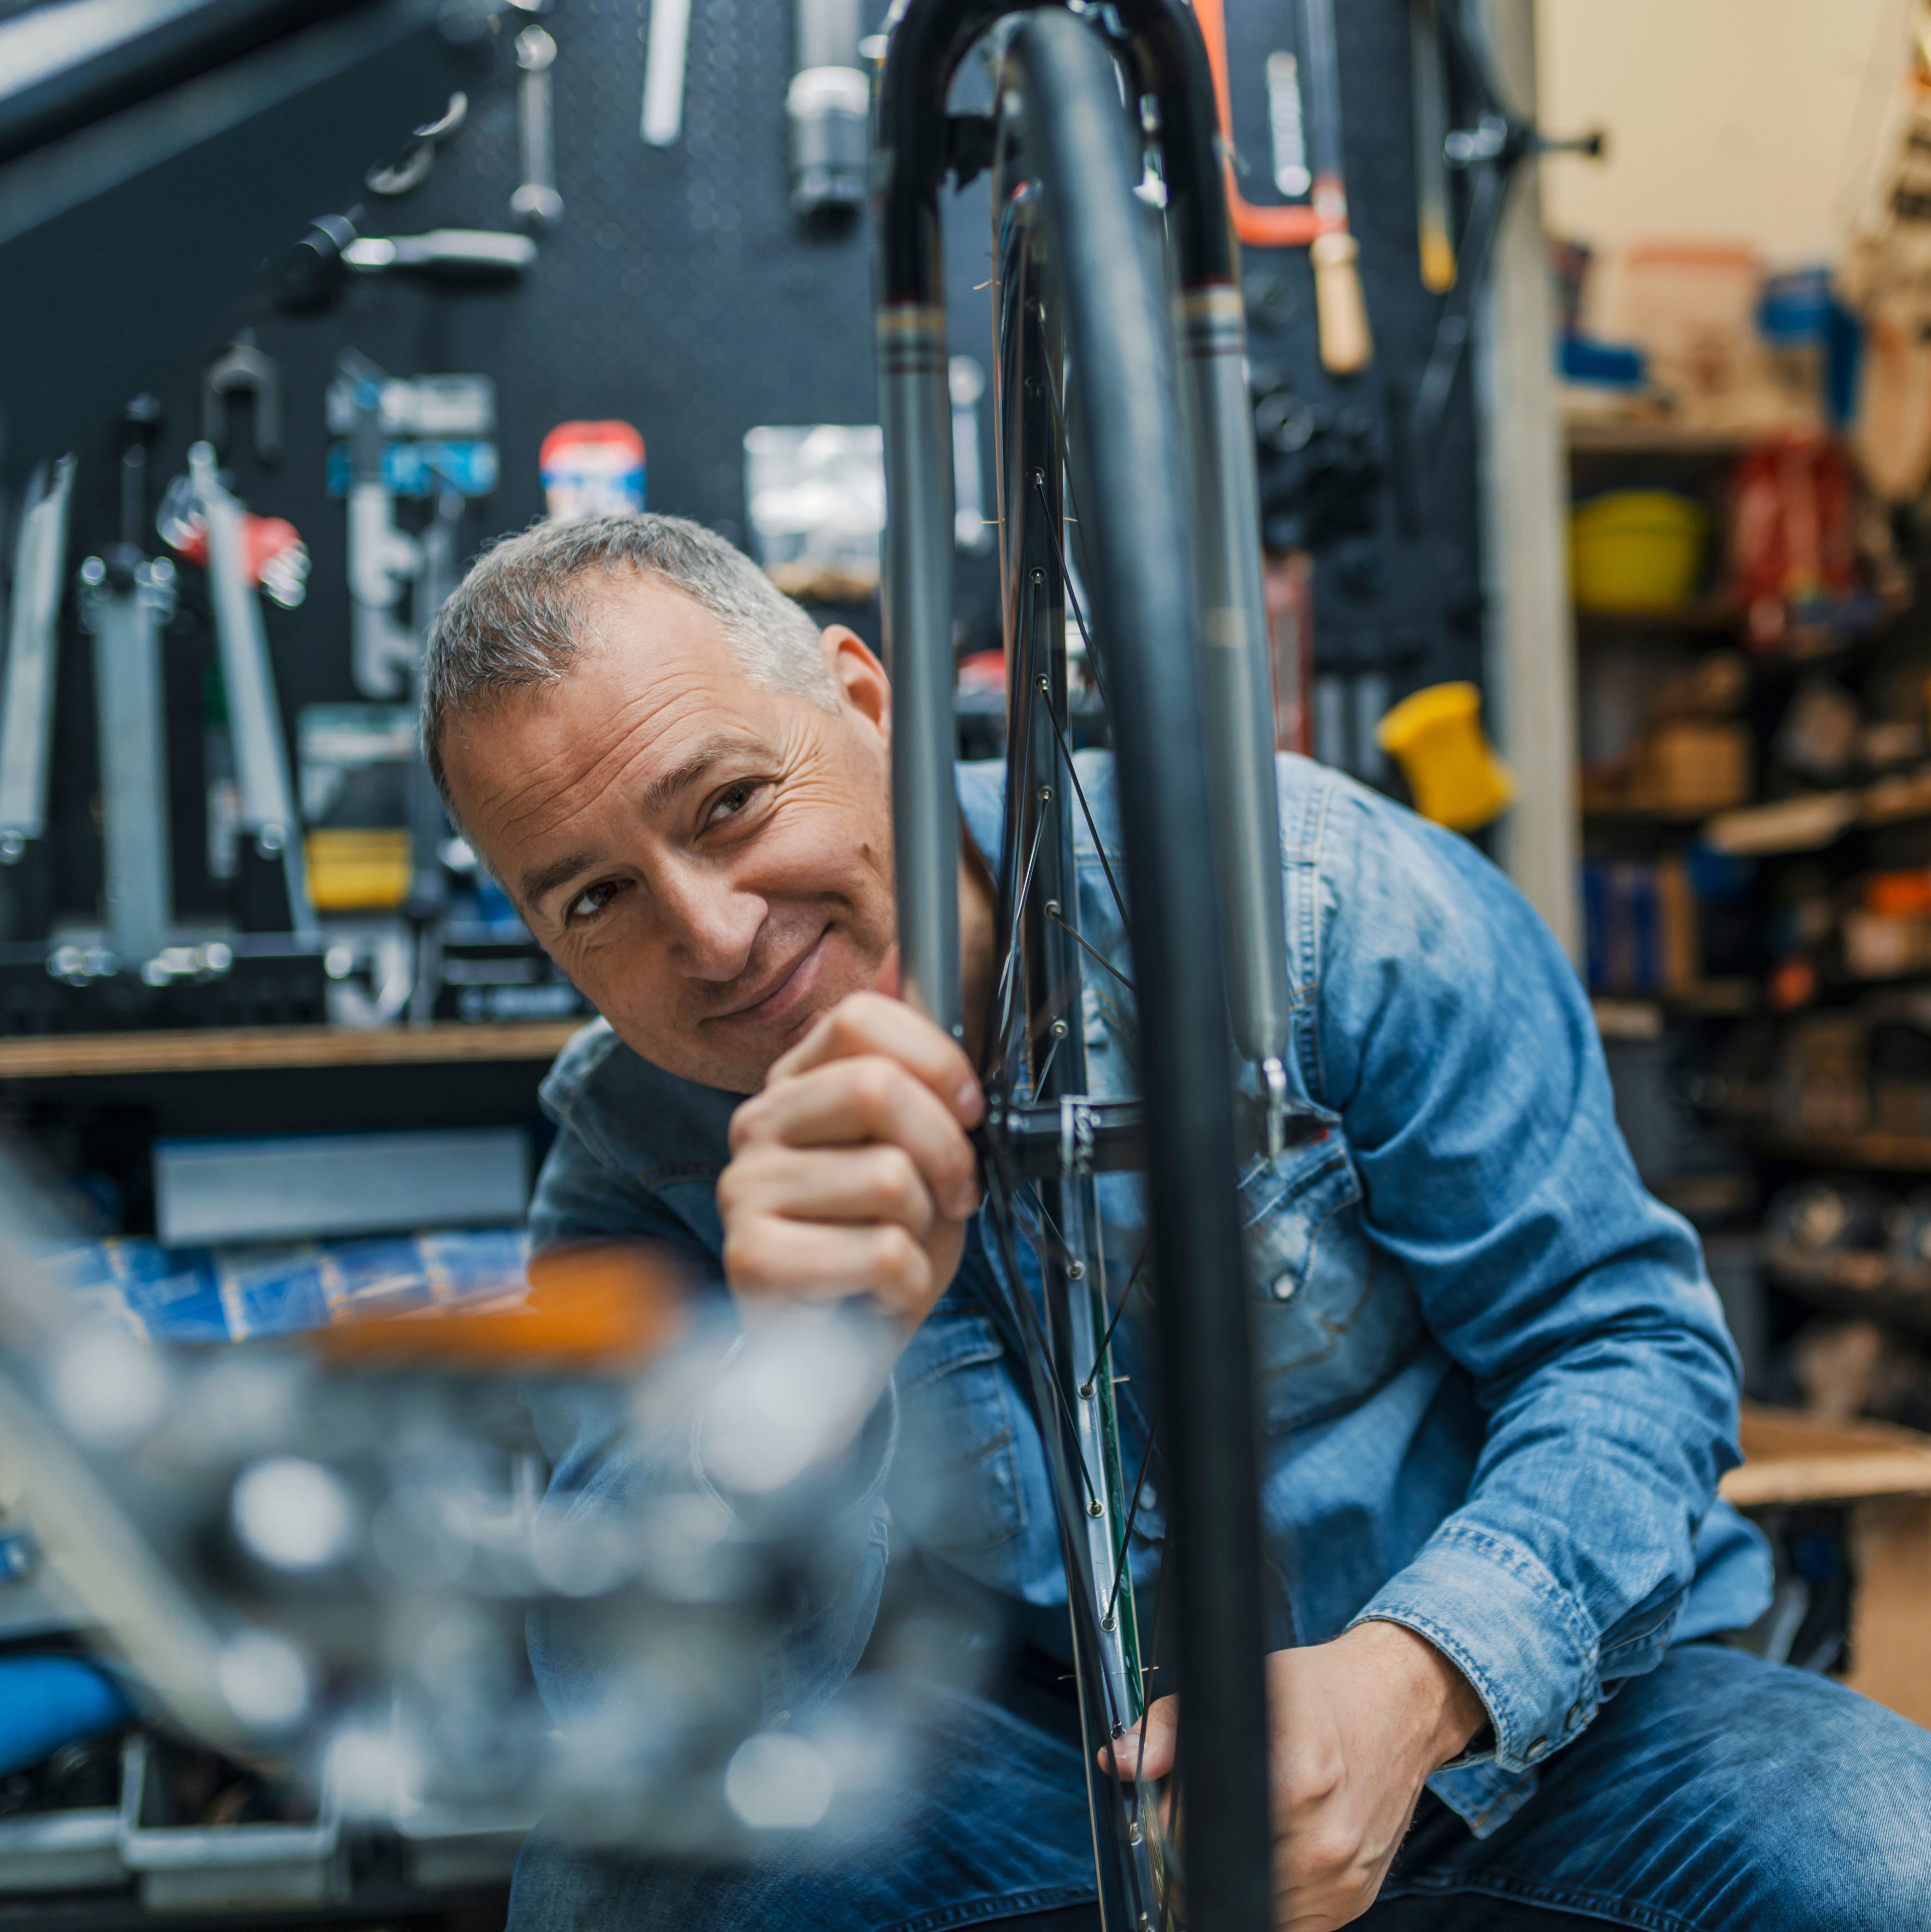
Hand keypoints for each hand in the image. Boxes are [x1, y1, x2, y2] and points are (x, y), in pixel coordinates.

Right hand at [719, 989, 983, 1338]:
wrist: (841, 1349)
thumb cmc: (881, 1243)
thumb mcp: (918, 1153)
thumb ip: (922, 1085)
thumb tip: (931, 1002)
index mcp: (797, 1082)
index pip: (862, 1018)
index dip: (936, 1059)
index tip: (969, 1109)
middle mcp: (758, 1124)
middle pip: (876, 1087)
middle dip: (945, 1149)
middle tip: (952, 1194)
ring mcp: (745, 1188)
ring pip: (889, 1178)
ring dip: (923, 1230)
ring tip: (897, 1250)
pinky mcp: (751, 1257)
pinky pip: (880, 1252)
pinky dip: (906, 1283)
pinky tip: (875, 1292)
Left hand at [1109, 1620, 1485, 1931]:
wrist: (1399, 1706)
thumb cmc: (1320, 1693)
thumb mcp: (1245, 1687)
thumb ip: (1171, 1727)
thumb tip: (1117, 1760)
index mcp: (1295, 1779)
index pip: (1194, 1837)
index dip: (1168, 1827)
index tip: (1169, 1810)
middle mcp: (1325, 1839)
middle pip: (1219, 1876)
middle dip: (1194, 1852)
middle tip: (1204, 1815)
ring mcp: (1342, 1878)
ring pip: (1251, 1904)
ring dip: (1232, 1876)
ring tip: (1246, 1826)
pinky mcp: (1354, 1900)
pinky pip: (1291, 1920)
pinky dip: (1270, 1892)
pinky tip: (1276, 1847)